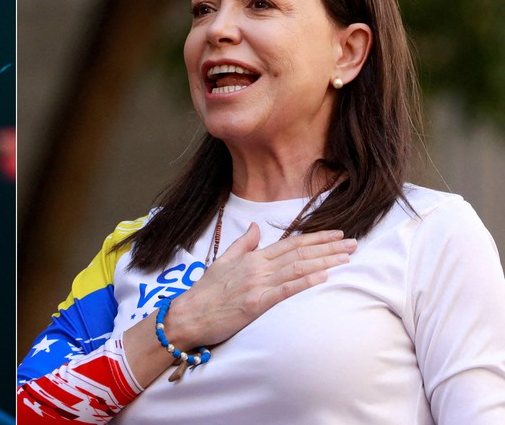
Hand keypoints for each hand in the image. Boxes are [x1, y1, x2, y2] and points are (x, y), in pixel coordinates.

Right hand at [165, 223, 354, 348]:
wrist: (188, 315)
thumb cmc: (205, 292)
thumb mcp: (222, 261)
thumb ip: (243, 244)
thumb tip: (255, 226)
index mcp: (252, 257)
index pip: (290, 243)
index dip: (316, 238)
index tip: (337, 235)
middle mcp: (257, 268)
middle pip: (299, 253)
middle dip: (329, 248)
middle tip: (353, 244)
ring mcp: (257, 285)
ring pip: (297, 269)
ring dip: (324, 262)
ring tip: (347, 258)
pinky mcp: (255, 304)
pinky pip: (284, 291)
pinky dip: (305, 282)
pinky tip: (323, 277)